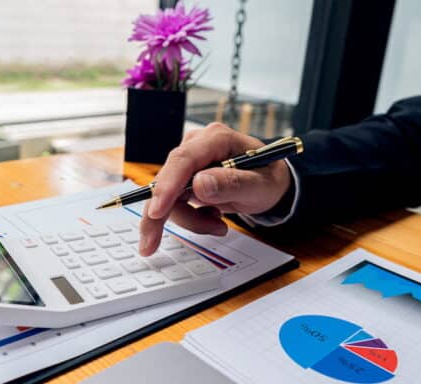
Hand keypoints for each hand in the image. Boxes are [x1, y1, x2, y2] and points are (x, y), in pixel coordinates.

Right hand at [138, 123, 291, 255]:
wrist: (269, 183)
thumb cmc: (268, 179)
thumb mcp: (260, 185)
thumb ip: (233, 183)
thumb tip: (200, 185)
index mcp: (216, 139)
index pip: (183, 159)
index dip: (166, 186)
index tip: (157, 212)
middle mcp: (197, 146)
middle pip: (167, 179)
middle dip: (161, 214)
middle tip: (151, 244)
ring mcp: (189, 162)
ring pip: (168, 197)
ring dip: (189, 219)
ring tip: (218, 226)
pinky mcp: (184, 178)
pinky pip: (175, 203)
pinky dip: (191, 218)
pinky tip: (213, 219)